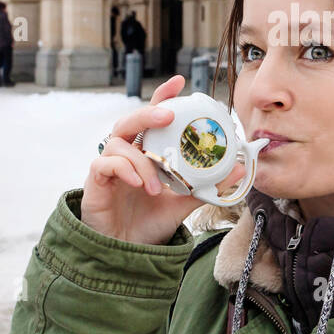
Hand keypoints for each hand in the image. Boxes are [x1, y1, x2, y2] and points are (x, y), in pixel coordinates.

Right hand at [80, 75, 220, 245]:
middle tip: (167, 116)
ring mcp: (108, 166)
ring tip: (158, 187)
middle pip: (129, 120)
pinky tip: (139, 184)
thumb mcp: (184, 201)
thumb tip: (238, 169)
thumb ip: (207, 185)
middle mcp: (126, 154)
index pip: (151, 118)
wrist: (128, 252)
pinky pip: (105, 164)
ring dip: (142, 162)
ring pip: (118, 142)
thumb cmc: (151, 221)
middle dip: (147, 113)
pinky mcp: (95, 181)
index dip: (162, 97)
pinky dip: (125, 170)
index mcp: (145, 152)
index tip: (180, 82)